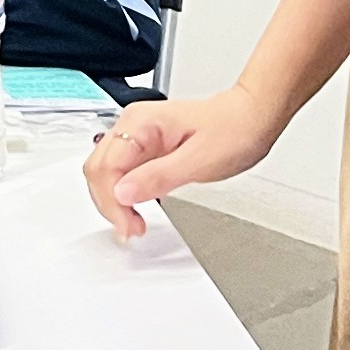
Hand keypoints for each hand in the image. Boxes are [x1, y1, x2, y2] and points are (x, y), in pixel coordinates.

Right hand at [81, 84, 286, 241]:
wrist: (251, 119)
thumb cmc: (234, 130)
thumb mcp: (199, 160)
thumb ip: (158, 176)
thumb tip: (123, 192)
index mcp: (140, 123)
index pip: (106, 167)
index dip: (112, 202)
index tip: (128, 226)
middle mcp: (133, 126)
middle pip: (98, 170)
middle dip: (108, 203)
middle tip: (130, 229)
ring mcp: (138, 137)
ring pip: (105, 173)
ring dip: (113, 201)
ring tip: (133, 223)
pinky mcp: (146, 149)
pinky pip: (122, 174)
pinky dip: (125, 195)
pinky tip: (137, 209)